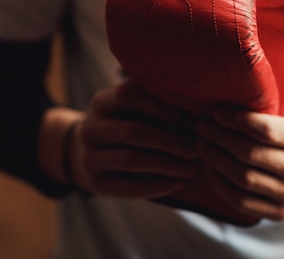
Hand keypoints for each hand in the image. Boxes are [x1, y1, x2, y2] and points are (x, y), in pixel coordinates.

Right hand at [68, 81, 197, 197]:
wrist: (88, 152)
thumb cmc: (125, 124)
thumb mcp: (132, 109)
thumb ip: (156, 105)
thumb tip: (195, 112)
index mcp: (102, 103)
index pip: (128, 96)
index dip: (157, 106)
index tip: (185, 116)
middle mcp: (90, 128)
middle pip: (132, 131)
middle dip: (168, 141)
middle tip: (194, 148)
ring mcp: (89, 157)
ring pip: (130, 160)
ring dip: (165, 165)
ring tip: (190, 168)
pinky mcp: (95, 183)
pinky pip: (126, 187)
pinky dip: (154, 186)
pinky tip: (176, 184)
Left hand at [195, 108, 283, 220]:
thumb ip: (264, 108)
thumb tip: (224, 94)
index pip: (264, 130)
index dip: (234, 119)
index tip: (215, 110)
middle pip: (248, 153)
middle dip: (218, 137)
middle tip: (200, 125)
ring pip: (242, 178)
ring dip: (214, 159)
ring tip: (200, 144)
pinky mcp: (279, 212)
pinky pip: (240, 200)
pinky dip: (219, 184)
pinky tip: (208, 168)